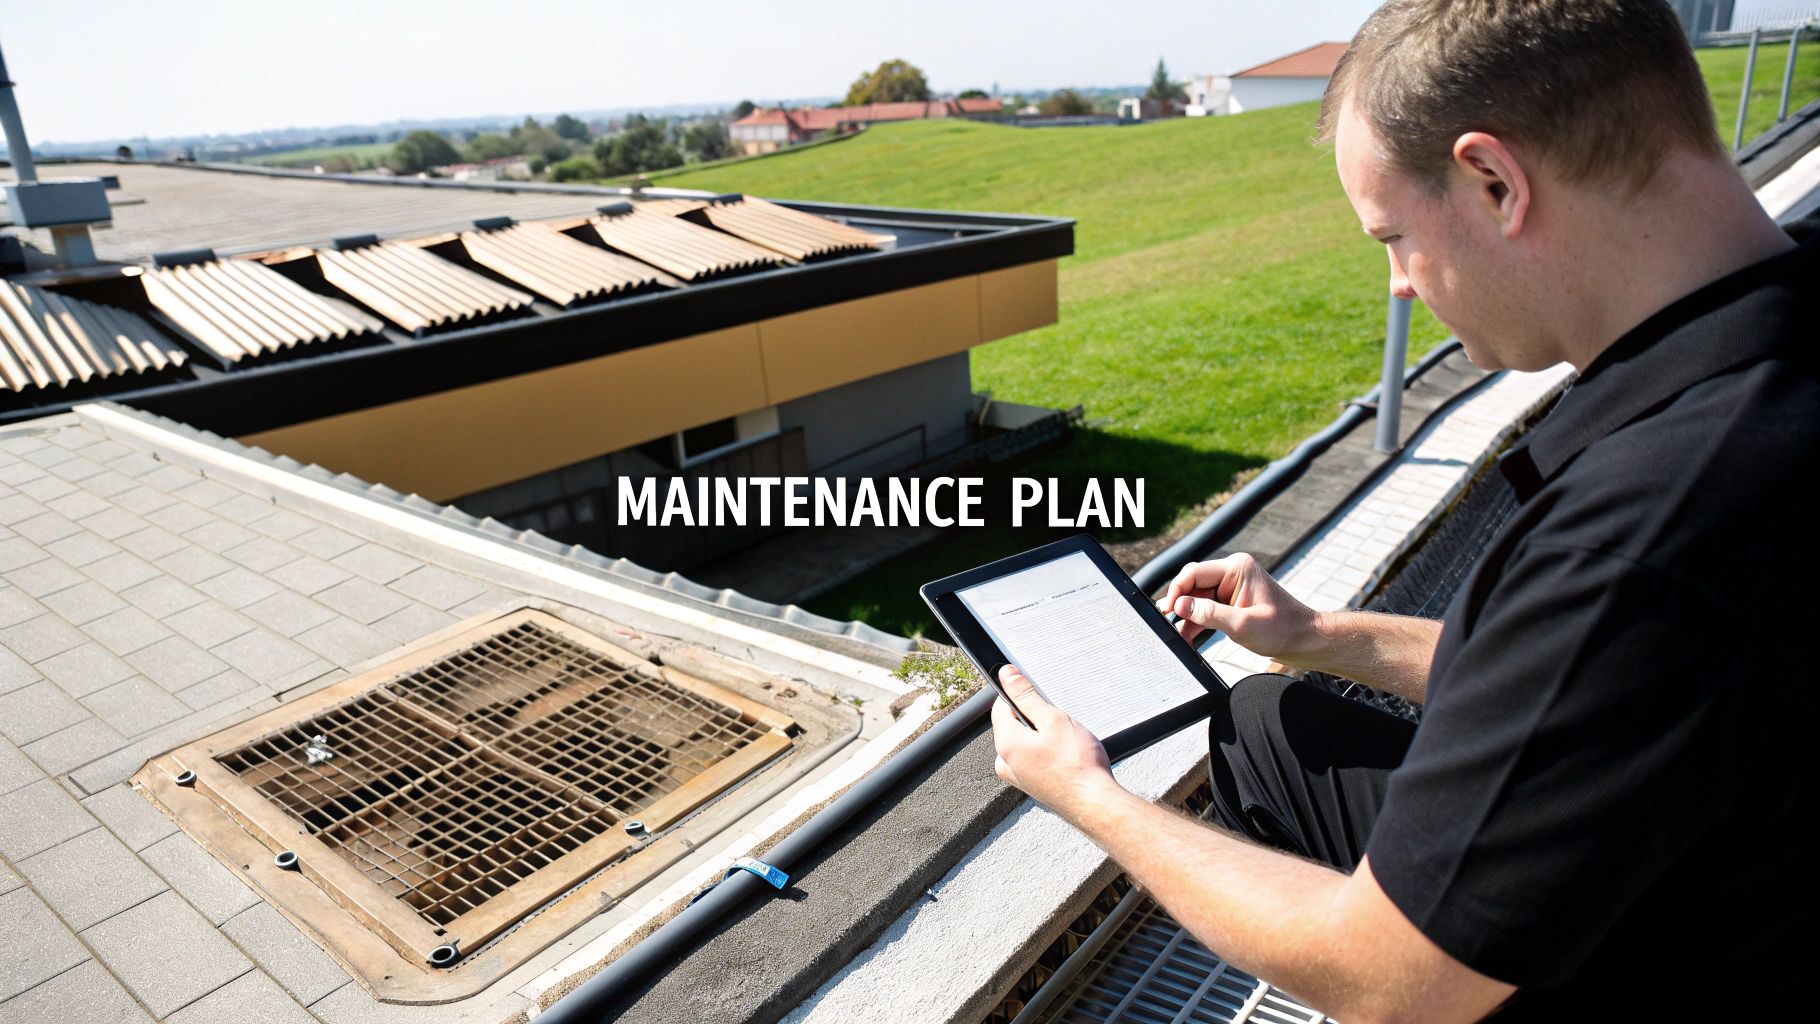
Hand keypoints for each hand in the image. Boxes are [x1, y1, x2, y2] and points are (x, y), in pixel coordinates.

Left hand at [991, 665, 1119, 817]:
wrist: (1096, 804)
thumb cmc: (1079, 766)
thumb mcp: (1053, 719)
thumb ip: (1026, 696)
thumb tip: (1007, 676)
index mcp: (1006, 745)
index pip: (1000, 706)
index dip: (1017, 693)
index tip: (1032, 688)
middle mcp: (1007, 763)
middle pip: (1013, 725)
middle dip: (1035, 717)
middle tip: (1058, 723)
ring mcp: (1019, 777)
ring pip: (1025, 742)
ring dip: (1043, 736)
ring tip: (1066, 743)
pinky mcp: (1033, 785)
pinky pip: (1034, 758)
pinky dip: (1048, 752)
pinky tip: (1067, 757)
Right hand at [1155, 553, 1317, 659]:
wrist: (1303, 640)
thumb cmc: (1281, 629)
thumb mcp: (1242, 624)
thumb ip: (1208, 614)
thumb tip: (1179, 606)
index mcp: (1237, 568)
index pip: (1194, 572)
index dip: (1177, 590)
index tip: (1167, 610)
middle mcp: (1233, 573)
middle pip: (1193, 584)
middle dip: (1180, 603)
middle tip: (1165, 621)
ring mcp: (1232, 588)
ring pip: (1197, 598)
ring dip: (1187, 615)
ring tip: (1175, 633)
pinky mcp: (1232, 602)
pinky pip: (1207, 608)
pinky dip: (1197, 621)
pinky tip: (1187, 636)